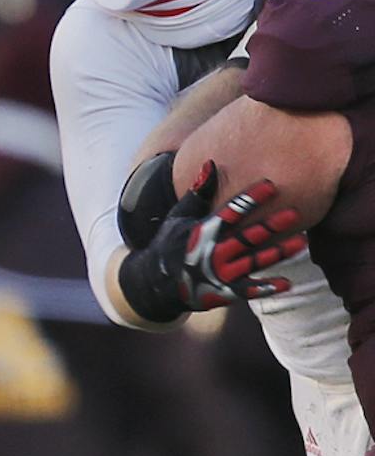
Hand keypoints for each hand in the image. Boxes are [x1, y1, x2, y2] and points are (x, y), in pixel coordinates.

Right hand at [119, 161, 306, 322]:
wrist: (154, 284)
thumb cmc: (170, 244)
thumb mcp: (179, 216)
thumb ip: (199, 191)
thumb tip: (210, 163)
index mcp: (202, 232)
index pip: (230, 212)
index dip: (251, 199)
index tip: (272, 186)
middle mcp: (211, 253)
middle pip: (247, 237)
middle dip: (271, 226)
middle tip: (295, 214)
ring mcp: (218, 274)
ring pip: (254, 261)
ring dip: (278, 253)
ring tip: (302, 242)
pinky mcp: (222, 292)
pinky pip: (248, 290)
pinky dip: (266, 288)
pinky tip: (286, 283)